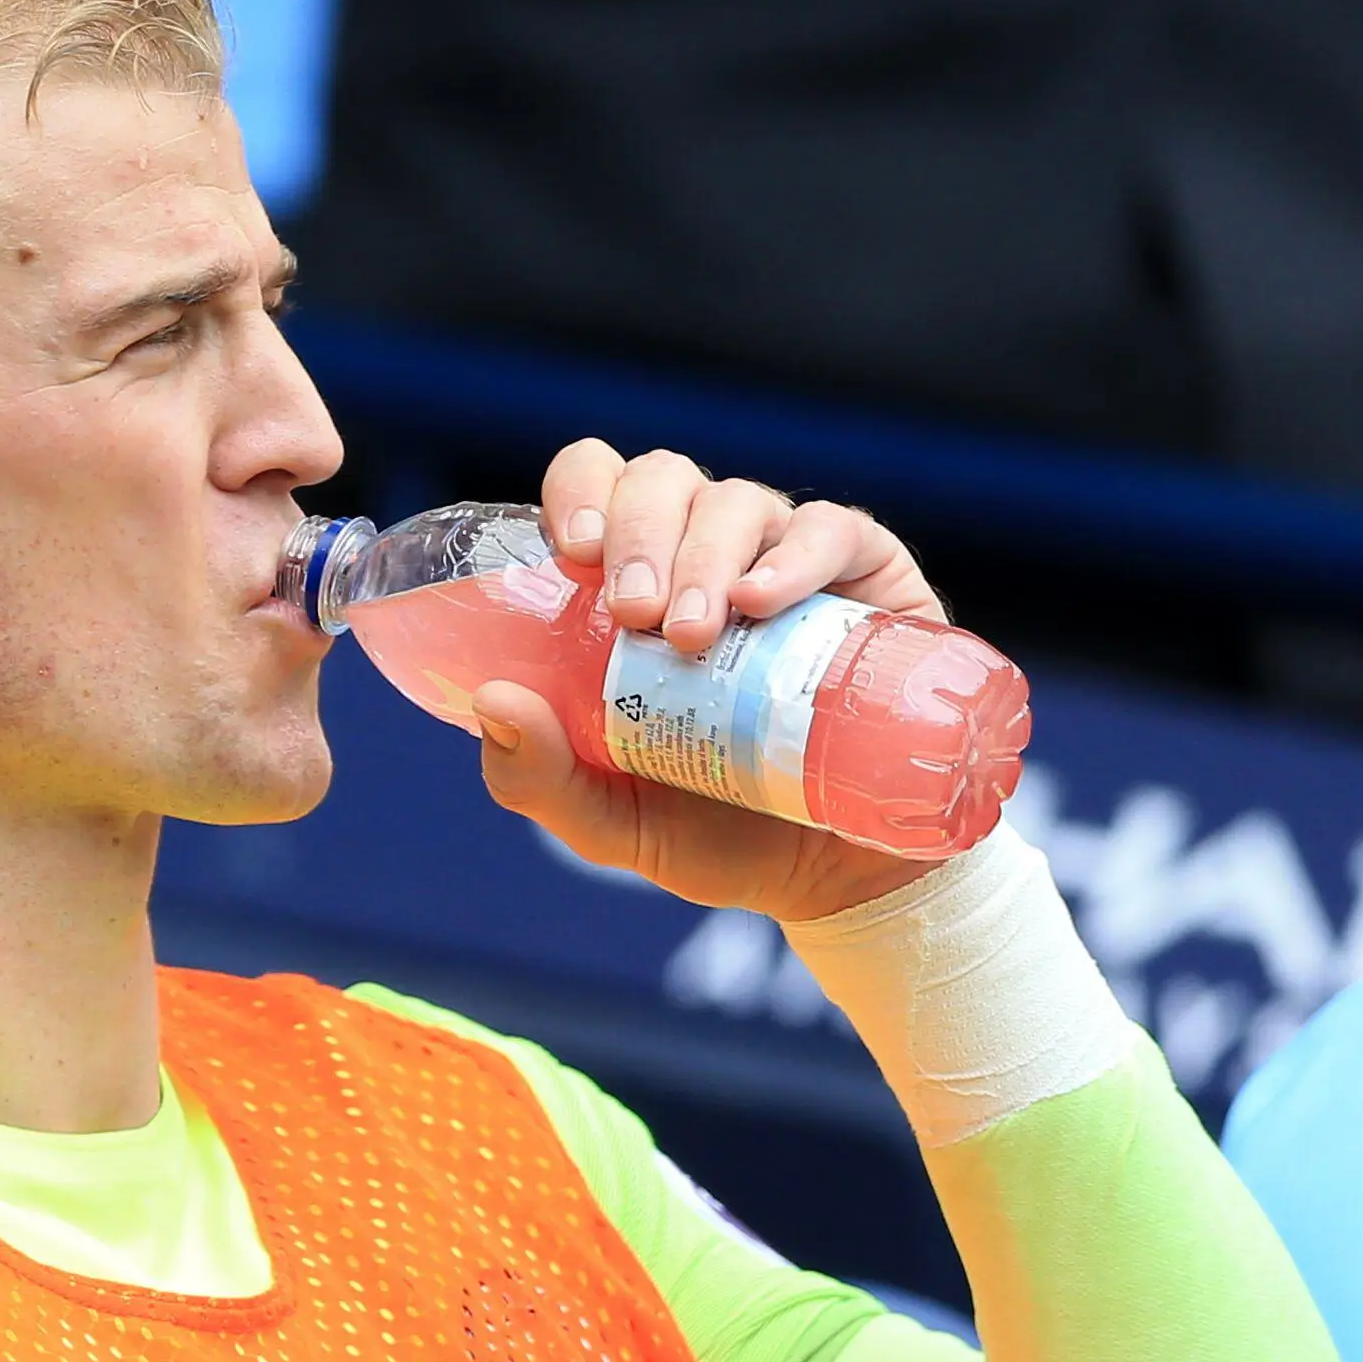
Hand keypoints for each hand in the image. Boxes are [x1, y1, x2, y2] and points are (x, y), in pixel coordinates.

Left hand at [473, 438, 943, 921]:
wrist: (832, 880)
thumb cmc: (714, 832)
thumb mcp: (608, 821)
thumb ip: (537, 776)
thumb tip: (493, 701)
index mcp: (632, 585)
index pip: (595, 486)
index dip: (580, 492)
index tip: (575, 552)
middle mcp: (704, 555)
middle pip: (662, 481)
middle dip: (638, 535)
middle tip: (634, 615)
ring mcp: (787, 561)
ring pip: (737, 501)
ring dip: (703, 556)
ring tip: (693, 636)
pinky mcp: (869, 581)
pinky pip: (832, 531)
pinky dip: (793, 555)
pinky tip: (761, 601)